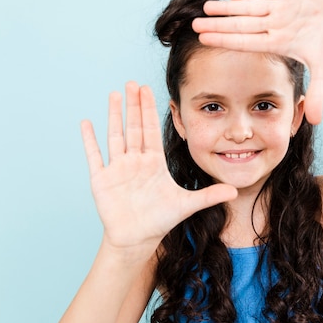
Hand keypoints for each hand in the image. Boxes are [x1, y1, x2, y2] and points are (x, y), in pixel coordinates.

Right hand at [81, 82, 236, 254]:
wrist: (137, 239)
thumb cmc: (159, 220)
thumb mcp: (186, 205)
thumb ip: (209, 196)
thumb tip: (236, 191)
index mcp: (153, 163)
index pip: (151, 130)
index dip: (149, 109)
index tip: (148, 89)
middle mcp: (135, 161)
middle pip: (134, 127)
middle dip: (133, 105)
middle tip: (131, 83)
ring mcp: (117, 169)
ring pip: (115, 136)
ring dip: (114, 115)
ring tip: (113, 94)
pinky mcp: (102, 180)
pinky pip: (95, 156)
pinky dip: (90, 141)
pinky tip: (86, 123)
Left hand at [192, 0, 322, 123]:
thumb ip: (318, 93)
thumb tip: (315, 122)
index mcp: (279, 42)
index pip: (246, 41)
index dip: (225, 40)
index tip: (204, 41)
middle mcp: (276, 24)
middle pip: (241, 24)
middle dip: (218, 24)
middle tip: (195, 25)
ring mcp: (283, 6)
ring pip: (250, 6)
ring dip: (229, 7)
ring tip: (208, 8)